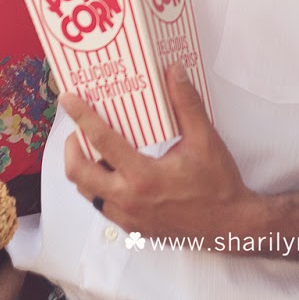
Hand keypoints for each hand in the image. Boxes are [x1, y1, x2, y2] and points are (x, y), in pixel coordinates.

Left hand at [62, 64, 258, 242]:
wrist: (230, 226)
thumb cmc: (218, 184)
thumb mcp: (205, 140)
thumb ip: (187, 104)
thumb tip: (173, 71)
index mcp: (144, 176)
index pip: (102, 141)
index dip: (82, 117)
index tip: (68, 100)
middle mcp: (129, 200)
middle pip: (79, 173)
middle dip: (71, 148)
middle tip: (77, 130)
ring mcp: (128, 217)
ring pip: (88, 192)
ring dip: (84, 168)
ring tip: (94, 149)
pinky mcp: (133, 228)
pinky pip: (103, 206)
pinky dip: (100, 186)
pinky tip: (115, 172)